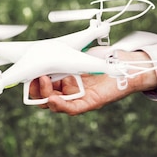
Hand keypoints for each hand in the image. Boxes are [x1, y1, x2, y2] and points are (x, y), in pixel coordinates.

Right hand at [29, 50, 156, 114]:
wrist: (127, 63)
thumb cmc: (105, 58)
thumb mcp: (80, 53)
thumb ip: (64, 53)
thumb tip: (44, 48)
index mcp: (64, 80)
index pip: (43, 85)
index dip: (34, 80)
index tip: (28, 70)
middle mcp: (69, 91)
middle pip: (45, 97)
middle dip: (35, 88)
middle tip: (33, 77)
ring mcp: (79, 98)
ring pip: (55, 104)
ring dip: (45, 95)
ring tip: (43, 80)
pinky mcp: (91, 103)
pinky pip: (72, 108)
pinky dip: (60, 105)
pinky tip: (53, 99)